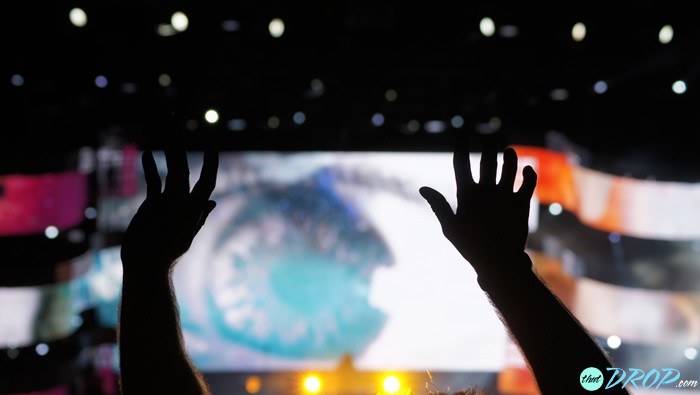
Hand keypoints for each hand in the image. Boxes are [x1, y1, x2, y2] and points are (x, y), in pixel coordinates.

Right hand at [120, 140, 217, 271]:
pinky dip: (151, 168)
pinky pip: (154, 182)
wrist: (146, 264)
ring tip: (166, 130)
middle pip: (183, 168)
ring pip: (170, 171)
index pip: (206, 180)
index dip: (210, 163)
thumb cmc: (166, 251)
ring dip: (168, 151)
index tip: (212, 145)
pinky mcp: (153, 204)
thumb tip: (212, 201)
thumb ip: (196, 214)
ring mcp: (168, 200)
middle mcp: (182, 199)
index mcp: (193, 205)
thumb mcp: (183, 230)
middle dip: (179, 146)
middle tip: (176, 122)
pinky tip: (147, 153)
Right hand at [419, 140, 536, 274]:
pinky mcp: (521, 203)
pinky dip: (529, 173)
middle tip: (491, 138)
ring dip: (509, 157)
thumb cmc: (470, 246)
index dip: (461, 145)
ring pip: (509, 167)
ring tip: (508, 151)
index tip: (462, 133)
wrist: (499, 261)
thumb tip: (423, 188)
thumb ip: (438, 205)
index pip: (461, 163)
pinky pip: (528, 183)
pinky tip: (527, 168)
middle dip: (489, 146)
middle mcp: (487, 190)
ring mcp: (506, 195)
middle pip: (487, 160)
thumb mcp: (449, 226)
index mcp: (467, 194)